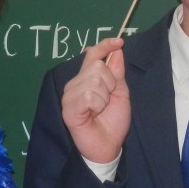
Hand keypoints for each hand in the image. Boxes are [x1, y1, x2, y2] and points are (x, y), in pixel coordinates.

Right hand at [61, 37, 130, 163]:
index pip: (93, 54)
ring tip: (100, 110)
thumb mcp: (120, 93)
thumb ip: (117, 73)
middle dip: (110, 84)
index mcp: (87, 78)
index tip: (119, 41)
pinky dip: (97, 105)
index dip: (105, 46)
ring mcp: (70, 95)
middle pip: (97, 67)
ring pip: (94, 81)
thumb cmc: (113, 120)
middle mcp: (75, 83)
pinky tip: (93, 114)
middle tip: (107, 101)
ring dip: (104, 97)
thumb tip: (117, 50)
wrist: (109, 145)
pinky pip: (88, 95)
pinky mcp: (68, 108)